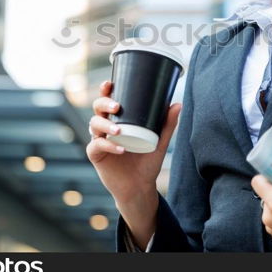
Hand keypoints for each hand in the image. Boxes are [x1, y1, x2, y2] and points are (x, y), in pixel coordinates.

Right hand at [86, 80, 180, 205]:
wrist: (140, 187)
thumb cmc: (147, 163)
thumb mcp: (160, 142)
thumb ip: (167, 125)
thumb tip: (177, 104)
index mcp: (118, 120)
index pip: (108, 101)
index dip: (105, 91)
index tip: (110, 83)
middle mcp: (105, 128)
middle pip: (97, 109)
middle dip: (104, 104)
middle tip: (117, 107)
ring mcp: (99, 141)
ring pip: (94, 125)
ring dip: (105, 125)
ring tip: (119, 131)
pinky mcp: (96, 155)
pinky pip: (97, 146)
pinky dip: (108, 146)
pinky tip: (120, 148)